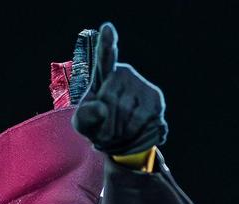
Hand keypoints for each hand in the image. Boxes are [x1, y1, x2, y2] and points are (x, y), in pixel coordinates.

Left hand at [72, 22, 167, 155]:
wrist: (122, 140)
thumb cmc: (98, 126)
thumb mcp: (82, 124)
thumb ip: (84, 116)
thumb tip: (102, 108)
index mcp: (104, 74)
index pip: (105, 57)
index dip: (107, 44)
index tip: (108, 29)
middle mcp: (124, 74)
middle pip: (110, 100)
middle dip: (105, 123)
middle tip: (105, 129)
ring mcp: (142, 85)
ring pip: (126, 113)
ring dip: (118, 131)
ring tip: (117, 131)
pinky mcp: (156, 100)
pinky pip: (140, 122)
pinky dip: (131, 134)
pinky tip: (130, 132)